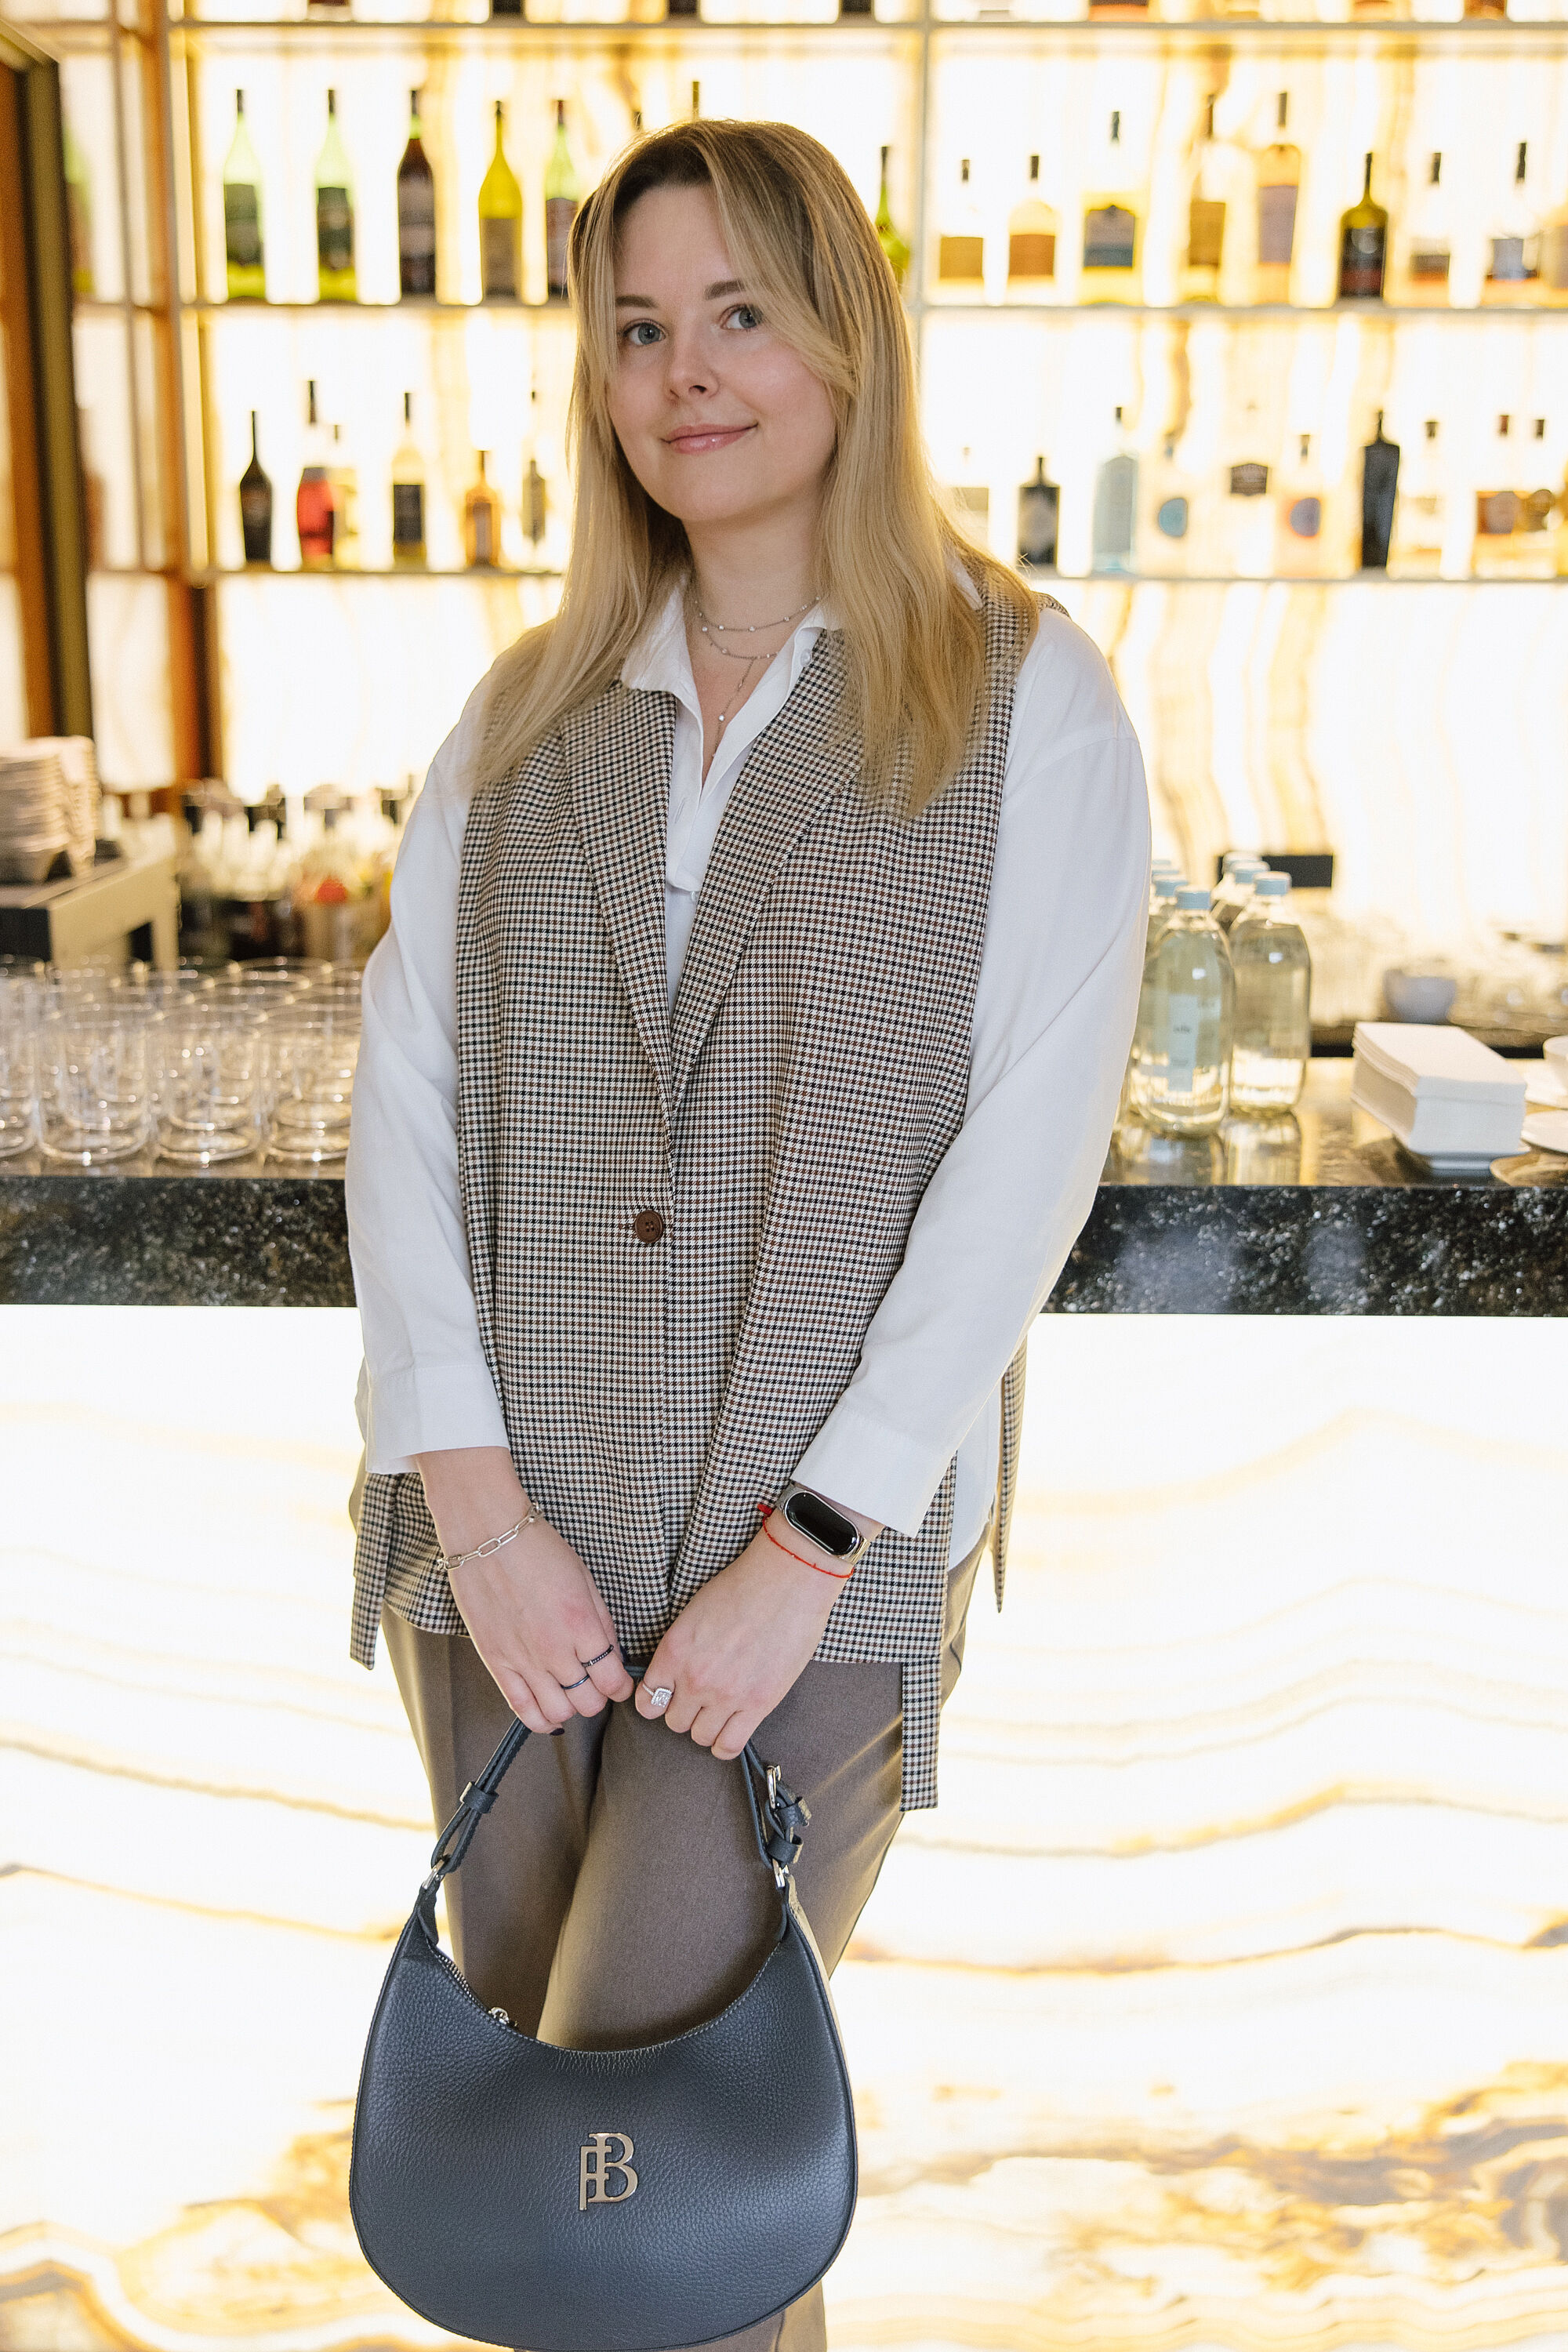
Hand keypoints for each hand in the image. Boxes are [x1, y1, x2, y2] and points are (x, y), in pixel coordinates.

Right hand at [416, 1446, 634, 1733]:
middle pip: (588, 1702)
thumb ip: (601, 1622)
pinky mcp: (496, 1662)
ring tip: (571, 1693)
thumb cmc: (538, 1549)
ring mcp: (523, 1660)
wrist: (488, 1535)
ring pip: (558, 1712)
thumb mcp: (585, 1579)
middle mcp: (555, 1650)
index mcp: (582, 1626)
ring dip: (571, 1709)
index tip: (619, 1680)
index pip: (613, 1680)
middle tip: (596, 1684)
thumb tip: (612, 1654)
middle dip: (599, 1697)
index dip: (621, 1686)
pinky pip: (521, 1709)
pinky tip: (549, 1712)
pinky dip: (540, 1719)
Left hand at [633, 1514, 866, 1760]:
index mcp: (674, 1651)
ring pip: (699, 1736)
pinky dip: (725, 1744)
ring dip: (706, 1727)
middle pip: (674, 1721)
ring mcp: (726, 1695)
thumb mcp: (693, 1613)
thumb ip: (679, 1649)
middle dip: (685, 1712)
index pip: (646, 1701)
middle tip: (700, 1699)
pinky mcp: (757, 1704)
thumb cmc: (742, 1587)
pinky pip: (729, 1745)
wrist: (786, 1580)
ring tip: (719, 1712)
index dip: (656, 1701)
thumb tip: (674, 1674)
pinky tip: (731, 1729)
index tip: (668, 1697)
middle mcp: (694, 1678)